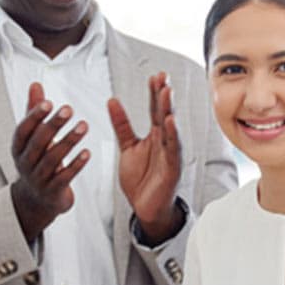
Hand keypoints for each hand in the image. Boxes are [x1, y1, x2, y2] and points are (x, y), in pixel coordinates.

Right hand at [10, 82, 89, 241]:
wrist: (36, 200)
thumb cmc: (36, 161)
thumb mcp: (32, 138)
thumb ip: (34, 112)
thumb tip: (35, 85)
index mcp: (18, 148)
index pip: (23, 130)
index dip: (34, 116)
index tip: (48, 102)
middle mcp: (25, 163)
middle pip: (38, 143)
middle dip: (53, 125)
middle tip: (69, 110)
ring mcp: (38, 179)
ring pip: (53, 159)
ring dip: (69, 141)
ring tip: (84, 126)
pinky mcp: (53, 191)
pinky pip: (65, 177)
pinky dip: (76, 164)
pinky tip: (87, 153)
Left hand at [109, 72, 182, 243]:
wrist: (145, 207)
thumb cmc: (141, 179)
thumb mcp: (127, 147)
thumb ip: (121, 125)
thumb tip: (112, 101)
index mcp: (154, 136)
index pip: (154, 110)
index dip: (154, 93)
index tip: (154, 77)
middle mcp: (164, 141)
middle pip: (164, 114)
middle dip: (163, 95)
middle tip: (162, 77)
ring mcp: (170, 153)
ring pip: (170, 128)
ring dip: (168, 109)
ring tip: (166, 92)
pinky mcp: (172, 167)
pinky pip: (172, 149)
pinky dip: (172, 135)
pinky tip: (170, 122)